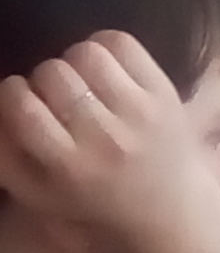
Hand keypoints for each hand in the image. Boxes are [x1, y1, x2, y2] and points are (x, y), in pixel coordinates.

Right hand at [0, 32, 219, 252]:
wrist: (170, 208)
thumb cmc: (95, 199)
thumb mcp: (39, 193)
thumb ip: (5, 153)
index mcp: (70, 165)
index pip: (21, 105)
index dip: (13, 93)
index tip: (23, 101)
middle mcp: (107, 136)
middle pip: (53, 73)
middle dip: (45, 79)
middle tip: (57, 96)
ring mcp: (141, 112)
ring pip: (87, 53)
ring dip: (76, 62)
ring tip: (84, 83)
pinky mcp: (165, 93)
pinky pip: (123, 44)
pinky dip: (107, 47)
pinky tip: (107, 70)